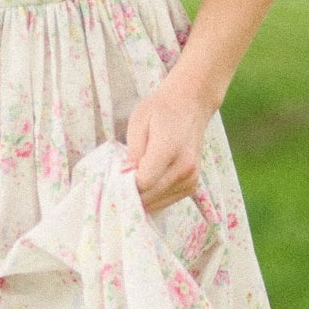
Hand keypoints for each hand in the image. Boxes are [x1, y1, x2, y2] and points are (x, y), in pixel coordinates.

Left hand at [123, 70, 216, 213]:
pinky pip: (167, 202)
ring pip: (157, 203)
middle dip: (131, 193)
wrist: (191, 105)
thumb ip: (133, 151)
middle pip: (150, 196)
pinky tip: (146, 185)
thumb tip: (125, 174)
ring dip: (141, 198)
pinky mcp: (192, 186)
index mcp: (170, 149)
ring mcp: (191, 179)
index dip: (126, 183)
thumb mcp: (139, 121)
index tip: (116, 175)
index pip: (143, 182)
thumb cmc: (161, 109)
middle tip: (119, 182)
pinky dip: (153, 198)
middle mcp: (184, 168)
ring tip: (132, 181)